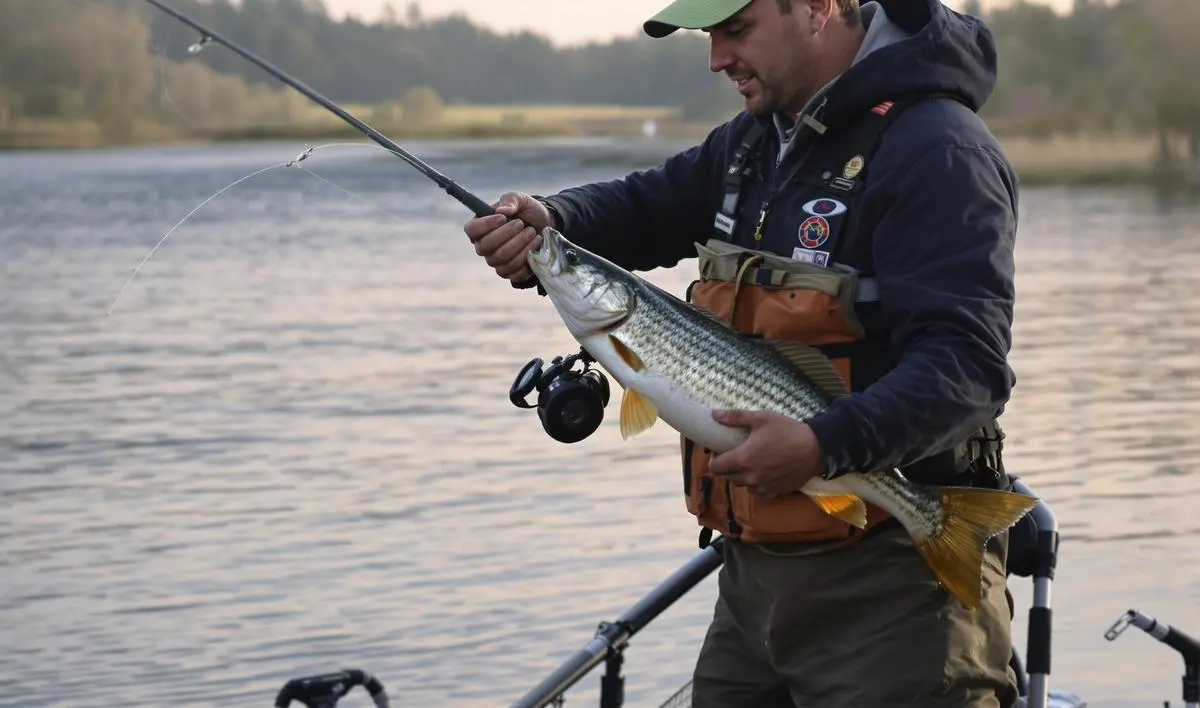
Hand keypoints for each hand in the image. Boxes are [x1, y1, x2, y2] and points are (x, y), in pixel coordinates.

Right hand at [463, 191, 553, 282]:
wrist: (545, 226)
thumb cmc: (527, 211)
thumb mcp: (520, 199)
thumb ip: (511, 201)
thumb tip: (502, 210)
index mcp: (480, 226)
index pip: (471, 229)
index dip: (485, 225)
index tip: (502, 217)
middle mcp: (483, 246)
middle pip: (486, 246)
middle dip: (508, 234)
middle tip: (522, 224)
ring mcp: (496, 262)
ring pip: (502, 259)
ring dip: (521, 245)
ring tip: (533, 233)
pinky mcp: (510, 273)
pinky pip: (514, 272)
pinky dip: (527, 258)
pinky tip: (535, 246)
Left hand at [707, 410, 823, 497]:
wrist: (815, 449)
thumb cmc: (787, 431)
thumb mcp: (761, 418)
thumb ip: (735, 417)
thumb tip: (714, 414)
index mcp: (742, 459)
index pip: (715, 467)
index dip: (714, 459)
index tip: (720, 451)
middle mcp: (750, 477)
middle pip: (728, 477)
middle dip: (728, 467)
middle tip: (736, 454)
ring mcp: (762, 487)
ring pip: (743, 485)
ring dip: (742, 476)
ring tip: (751, 462)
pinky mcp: (774, 492)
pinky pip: (758, 491)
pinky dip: (757, 483)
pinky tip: (765, 471)